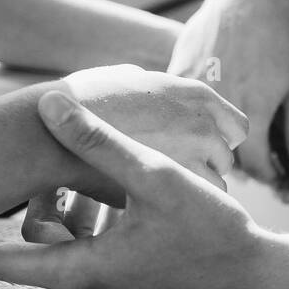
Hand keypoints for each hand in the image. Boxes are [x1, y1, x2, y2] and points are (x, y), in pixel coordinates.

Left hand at [0, 91, 288, 288]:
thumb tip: (48, 104)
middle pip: (34, 246)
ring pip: (65, 251)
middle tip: (65, 163)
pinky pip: (91, 260)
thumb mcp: (155, 178)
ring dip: (75, 212)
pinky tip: (132, 201)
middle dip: (43, 201)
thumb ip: (99, 142)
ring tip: (110, 177)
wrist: (261, 281)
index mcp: (79, 273)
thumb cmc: (213, 234)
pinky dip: (98, 229)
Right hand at [58, 64, 247, 193]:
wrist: (52, 136)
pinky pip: (195, 205)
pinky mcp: (181, 190)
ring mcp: (197, 159)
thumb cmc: (78, 105)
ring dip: (193, 190)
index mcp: (195, 96)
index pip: (236, 126)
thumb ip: (148, 85)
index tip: (200, 153)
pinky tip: (155, 207)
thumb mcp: (122, 79)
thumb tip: (148, 81)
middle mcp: (204, 126)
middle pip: (225, 158)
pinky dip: (178, 209)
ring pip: (215, 185)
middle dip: (206, 167)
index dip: (218, 141)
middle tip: (174, 176)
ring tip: (161, 195)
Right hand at [168, 0, 288, 196]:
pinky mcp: (174, 71)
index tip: (279, 176)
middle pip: (225, 155)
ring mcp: (189, 86)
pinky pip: (183, 109)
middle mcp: (215, 103)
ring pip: (200, 135)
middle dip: (246, 162)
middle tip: (261, 155)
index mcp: (250, 111)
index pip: (255, 168)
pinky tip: (212, 108)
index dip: (270, 177)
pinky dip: (197, 117)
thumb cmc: (283, 38)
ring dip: (218, 141)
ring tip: (239, 131)